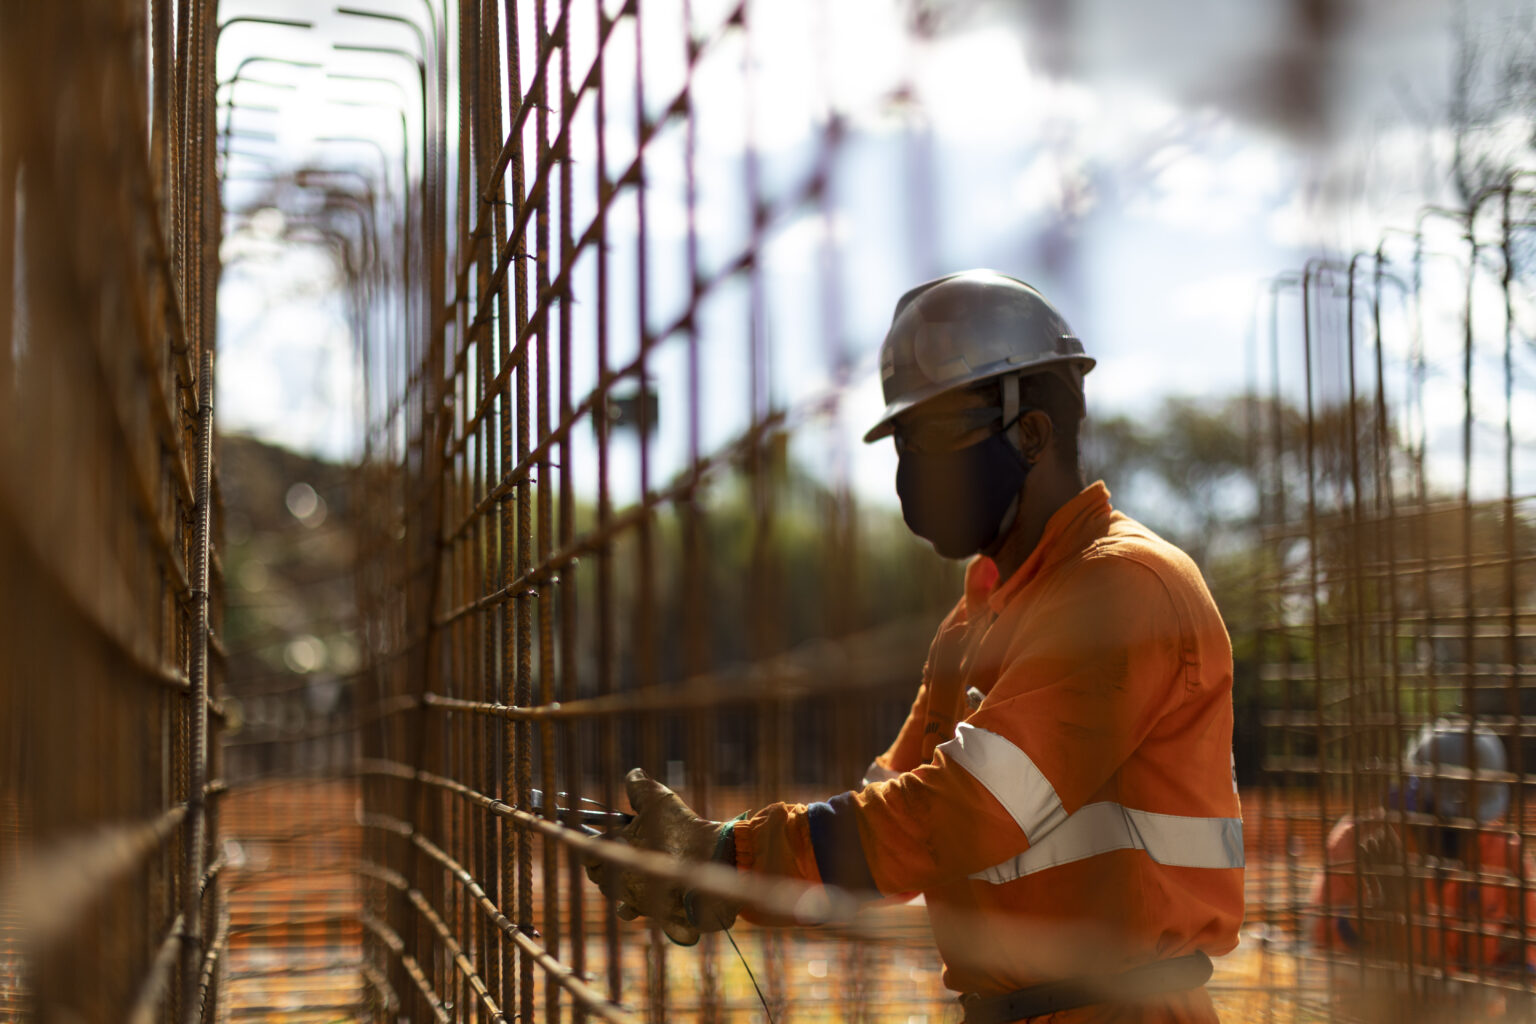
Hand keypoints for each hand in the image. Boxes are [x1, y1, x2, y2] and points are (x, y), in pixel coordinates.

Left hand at [583, 768, 740, 944]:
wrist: (714, 862)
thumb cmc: (682, 830)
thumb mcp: (659, 799)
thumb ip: (639, 787)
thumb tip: (632, 774)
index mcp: (614, 852)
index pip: (588, 851)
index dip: (592, 843)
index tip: (602, 836)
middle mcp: (620, 879)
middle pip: (600, 876)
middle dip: (604, 865)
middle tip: (616, 851)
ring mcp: (636, 898)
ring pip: (616, 895)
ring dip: (618, 885)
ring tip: (627, 876)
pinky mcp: (654, 912)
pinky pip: (635, 912)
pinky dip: (635, 906)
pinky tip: (640, 899)